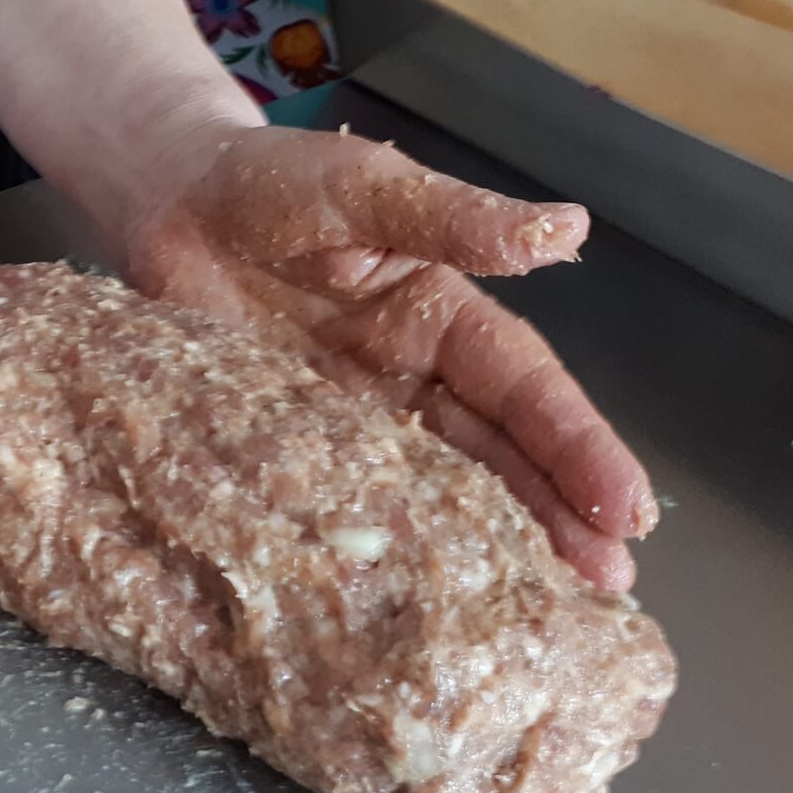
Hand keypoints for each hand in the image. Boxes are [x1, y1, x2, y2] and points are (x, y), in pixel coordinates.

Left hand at [118, 124, 656, 590]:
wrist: (166, 203)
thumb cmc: (269, 183)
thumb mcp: (365, 190)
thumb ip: (452, 217)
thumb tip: (567, 231)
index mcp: (440, 316)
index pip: (523, 389)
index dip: (576, 448)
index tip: (627, 512)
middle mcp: (405, 377)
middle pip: (493, 454)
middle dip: (555, 517)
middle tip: (608, 590)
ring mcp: (346, 417)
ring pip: (429, 488)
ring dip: (484, 543)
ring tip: (537, 609)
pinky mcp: (282, 443)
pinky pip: (337, 498)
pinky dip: (375, 542)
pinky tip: (404, 594)